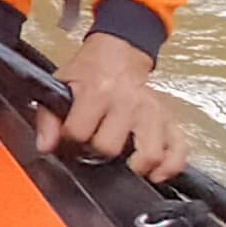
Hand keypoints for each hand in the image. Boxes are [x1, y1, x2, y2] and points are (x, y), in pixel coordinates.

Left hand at [38, 34, 188, 182]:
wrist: (118, 54)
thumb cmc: (90, 72)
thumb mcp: (61, 85)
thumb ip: (49, 118)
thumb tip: (46, 146)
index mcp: (99, 92)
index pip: (79, 133)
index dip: (69, 140)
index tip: (71, 137)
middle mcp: (129, 103)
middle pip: (110, 148)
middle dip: (97, 152)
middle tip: (94, 144)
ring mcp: (153, 113)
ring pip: (149, 156)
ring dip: (133, 166)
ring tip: (122, 163)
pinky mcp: (170, 121)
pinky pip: (179, 151)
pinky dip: (169, 167)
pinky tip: (154, 172)